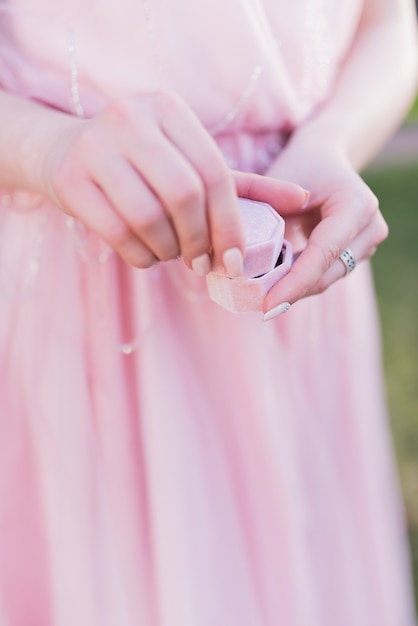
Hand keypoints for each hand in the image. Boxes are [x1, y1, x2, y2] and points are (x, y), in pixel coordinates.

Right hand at [44, 91, 246, 273]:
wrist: (66, 153)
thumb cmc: (145, 165)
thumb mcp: (194, 165)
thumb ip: (247, 185)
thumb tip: (303, 200)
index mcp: (169, 108)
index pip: (214, 173)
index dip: (229, 224)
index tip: (234, 260)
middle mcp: (130, 117)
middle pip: (183, 194)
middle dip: (199, 241)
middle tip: (201, 263)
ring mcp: (94, 146)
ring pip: (149, 217)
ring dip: (169, 250)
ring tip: (172, 253)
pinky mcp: (69, 180)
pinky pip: (117, 234)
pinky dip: (141, 256)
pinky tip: (147, 254)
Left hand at [262, 138, 387, 318]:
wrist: (324, 158)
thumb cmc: (296, 166)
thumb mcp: (277, 184)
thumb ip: (266, 219)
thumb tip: (242, 263)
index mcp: (355, 204)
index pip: (322, 254)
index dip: (294, 284)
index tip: (266, 307)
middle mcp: (371, 227)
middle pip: (326, 273)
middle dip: (290, 292)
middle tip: (254, 307)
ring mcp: (368, 243)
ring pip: (326, 279)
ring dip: (294, 289)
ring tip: (259, 299)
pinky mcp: (358, 254)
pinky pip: (325, 275)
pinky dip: (299, 282)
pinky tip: (272, 288)